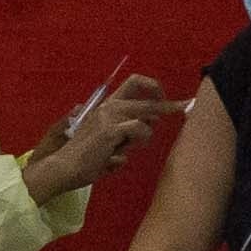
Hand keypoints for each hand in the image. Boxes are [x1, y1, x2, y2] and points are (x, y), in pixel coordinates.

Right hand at [24, 74, 171, 199]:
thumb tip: (152, 121)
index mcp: (107, 106)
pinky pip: (139, 129)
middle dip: (169, 104)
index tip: (166, 99)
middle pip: (146, 96)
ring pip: (146, 114)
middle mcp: (109, 106)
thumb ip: (130, 130)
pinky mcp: (109, 130)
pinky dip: (139, 140)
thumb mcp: (112, 141)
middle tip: (187, 108)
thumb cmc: (87, 158)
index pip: (133, 82)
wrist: (63, 168)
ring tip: (125, 147)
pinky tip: (120, 152)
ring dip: (145, 134)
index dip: (153, 86)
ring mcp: (108, 116)